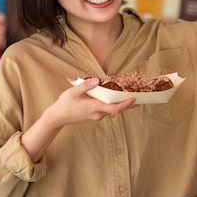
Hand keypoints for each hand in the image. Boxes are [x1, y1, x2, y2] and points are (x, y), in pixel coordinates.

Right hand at [21, 78, 136, 161]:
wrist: (58, 117)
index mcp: (94, 108)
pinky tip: (114, 99)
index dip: (126, 104)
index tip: (135, 99)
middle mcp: (97, 114)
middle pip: (116, 110)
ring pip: (111, 110)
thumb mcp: (74, 92)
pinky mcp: (94, 117)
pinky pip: (106, 111)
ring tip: (128, 96)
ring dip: (119, 104)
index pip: (115, 108)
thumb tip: (98, 80)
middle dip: (127, 104)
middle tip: (139, 98)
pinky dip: (112, 105)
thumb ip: (86, 85)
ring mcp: (96, 117)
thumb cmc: (65, 104)